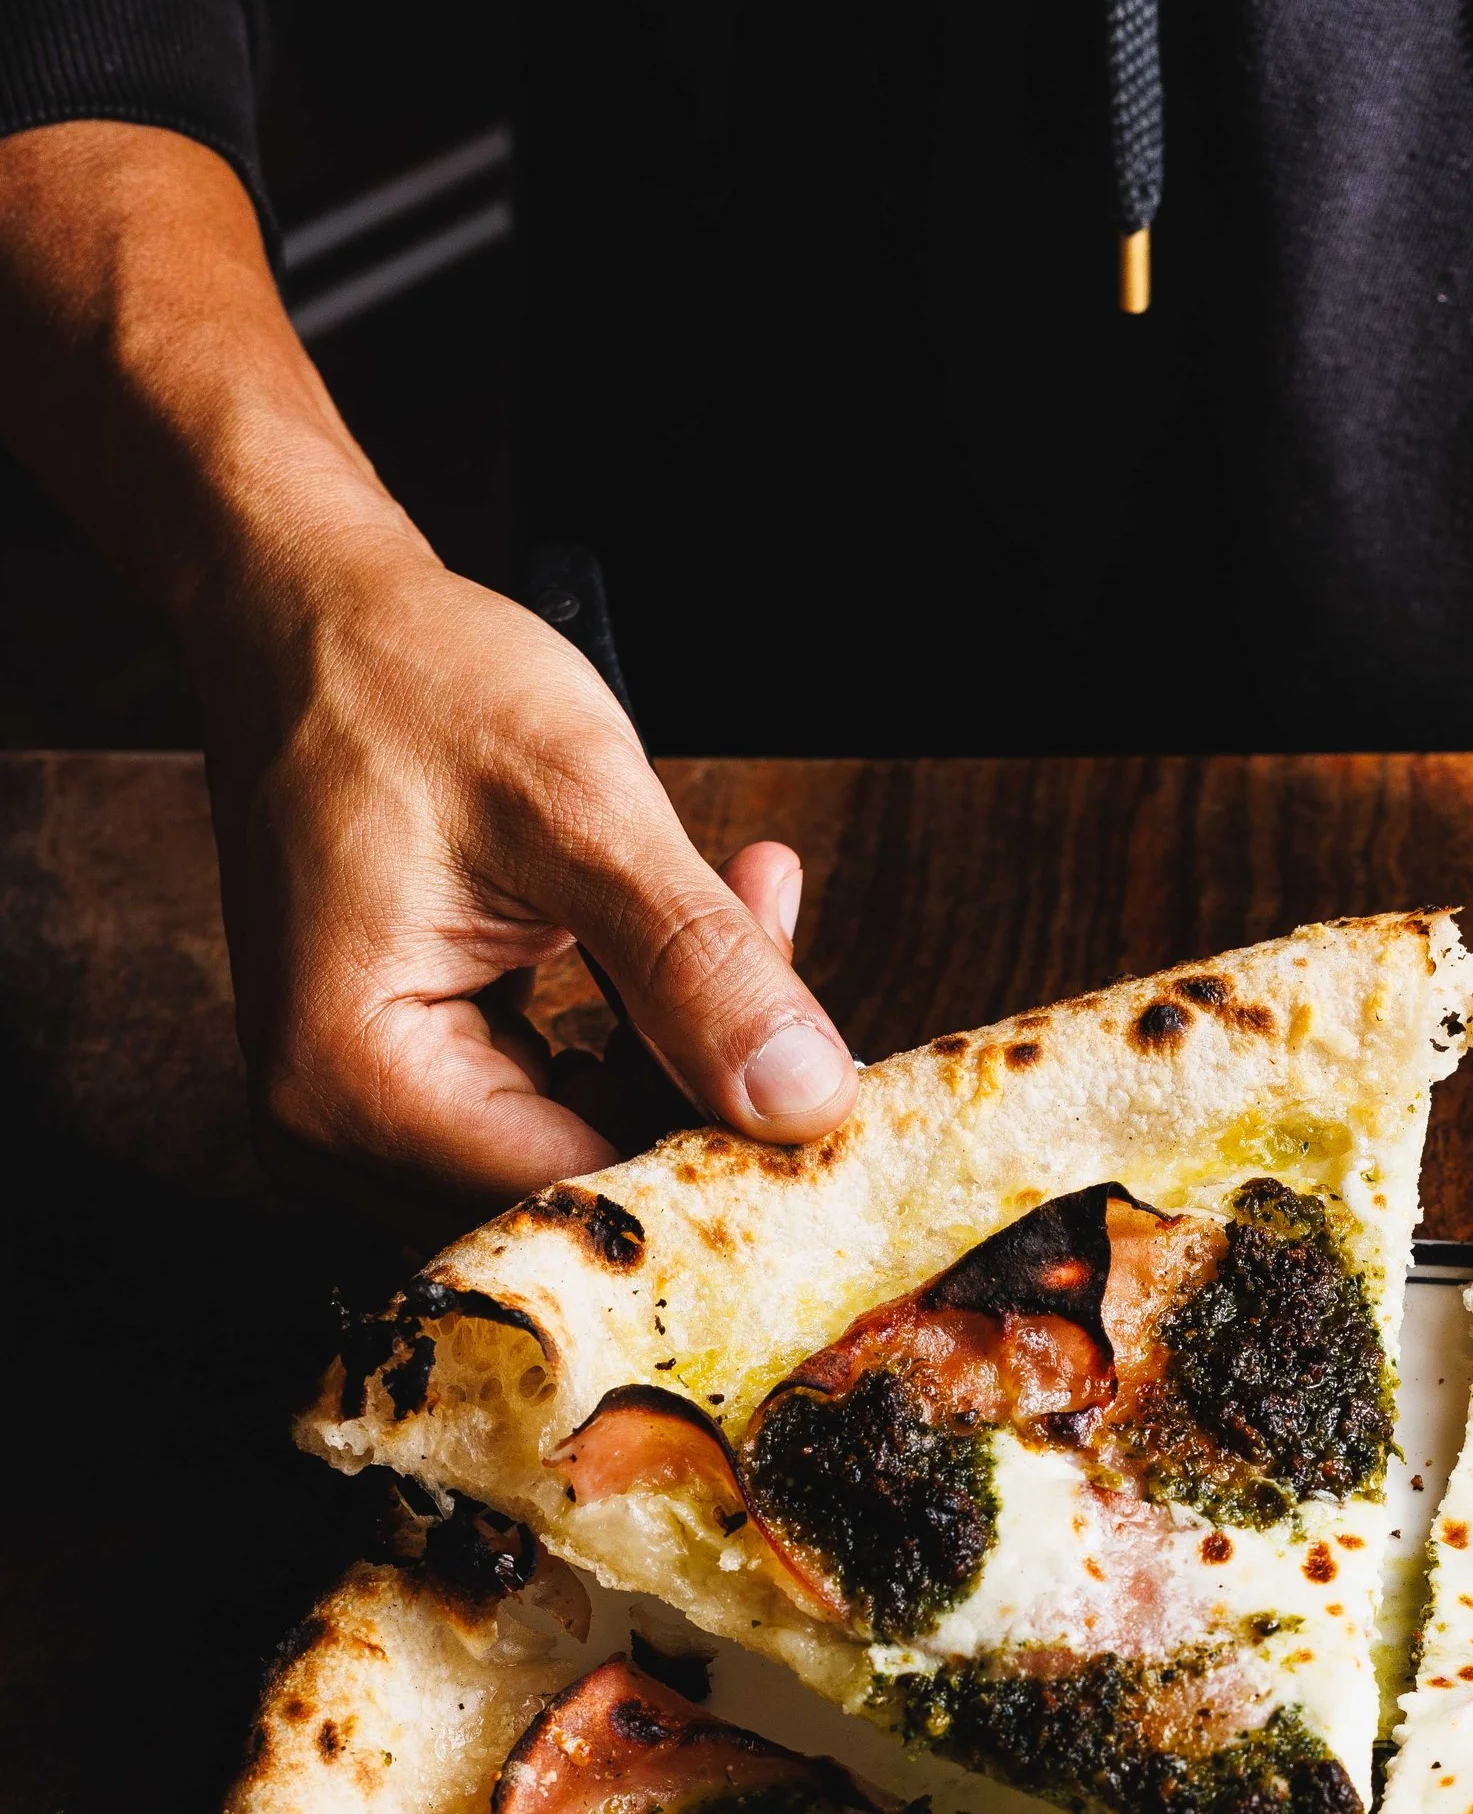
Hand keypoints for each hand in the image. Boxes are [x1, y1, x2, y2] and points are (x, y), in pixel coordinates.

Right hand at [198, 527, 855, 1222]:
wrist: (310, 616)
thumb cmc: (406, 684)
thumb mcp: (581, 812)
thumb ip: (699, 967)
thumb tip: (806, 1100)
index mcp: (351, 1089)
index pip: (575, 1197)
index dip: (712, 1157)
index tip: (822, 1081)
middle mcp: (335, 1132)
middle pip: (580, 1185)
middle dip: (703, 1084)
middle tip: (777, 937)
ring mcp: (366, 1113)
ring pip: (586, 1144)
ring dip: (684, 1045)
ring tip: (743, 899)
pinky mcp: (410, 1080)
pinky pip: (560, 1100)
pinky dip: (640, 1027)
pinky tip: (689, 925)